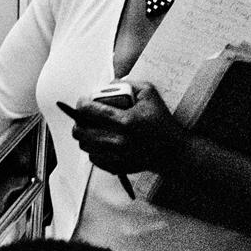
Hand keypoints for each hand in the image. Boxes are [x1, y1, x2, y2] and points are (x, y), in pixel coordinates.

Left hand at [57, 82, 186, 174]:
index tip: (83, 102)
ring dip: (85, 136)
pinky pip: (93, 158)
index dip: (82, 104)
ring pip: (84, 146)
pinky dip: (93, 149)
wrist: (172, 151)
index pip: (90, 111)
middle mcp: (118, 140)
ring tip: (92, 129)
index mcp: (125, 121)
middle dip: (79, 121)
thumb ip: (128, 84)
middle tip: (84, 117)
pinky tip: (101, 142)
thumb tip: (108, 85)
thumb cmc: (161, 122)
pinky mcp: (115, 166)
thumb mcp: (149, 94)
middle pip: (81, 132)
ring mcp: (115, 156)